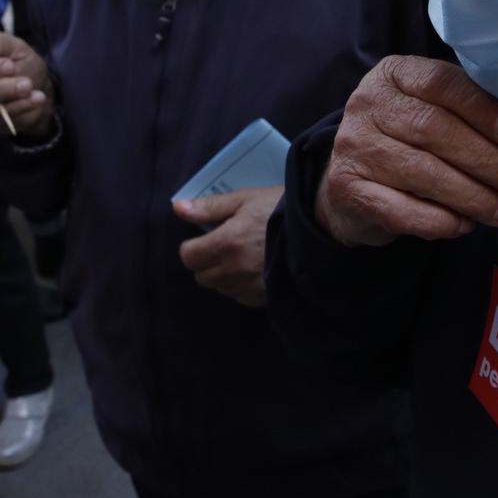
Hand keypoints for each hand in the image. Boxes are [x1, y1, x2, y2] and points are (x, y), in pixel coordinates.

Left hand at [173, 185, 282, 306]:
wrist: (320, 228)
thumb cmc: (280, 208)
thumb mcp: (244, 199)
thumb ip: (209, 207)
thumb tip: (177, 208)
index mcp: (226, 243)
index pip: (189, 257)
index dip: (193, 247)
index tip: (204, 239)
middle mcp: (234, 269)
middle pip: (202, 276)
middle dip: (207, 262)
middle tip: (224, 247)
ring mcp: (250, 286)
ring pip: (221, 288)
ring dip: (224, 275)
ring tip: (243, 257)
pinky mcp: (265, 297)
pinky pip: (241, 297)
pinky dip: (242, 286)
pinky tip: (256, 270)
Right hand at [315, 56, 497, 247]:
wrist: (351, 180)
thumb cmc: (408, 140)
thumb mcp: (434, 109)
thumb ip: (468, 109)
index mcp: (395, 74)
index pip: (441, 82)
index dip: (482, 109)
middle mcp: (367, 103)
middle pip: (433, 128)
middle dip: (486, 159)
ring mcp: (353, 145)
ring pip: (420, 171)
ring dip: (472, 195)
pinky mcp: (346, 188)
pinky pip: (399, 209)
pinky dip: (439, 221)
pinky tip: (465, 225)